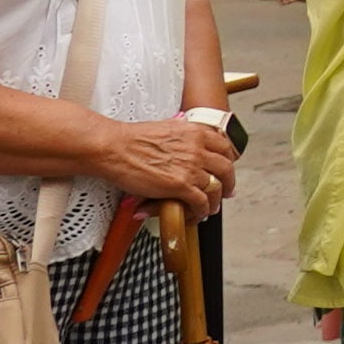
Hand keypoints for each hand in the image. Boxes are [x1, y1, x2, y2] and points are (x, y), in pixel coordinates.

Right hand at [93, 109, 238, 211]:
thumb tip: (188, 144)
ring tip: (210, 208)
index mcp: (195, 132)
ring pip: (216, 188)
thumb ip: (183, 136)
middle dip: (229, 183)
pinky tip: (195, 215)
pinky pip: (200, 203)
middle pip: (226, 169)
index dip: (228, 160)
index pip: (225, 147)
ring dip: (215, 201)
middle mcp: (197, 148)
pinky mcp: (180, 186)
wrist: (114, 147)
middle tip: (226, 192)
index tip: (225, 169)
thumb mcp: (167, 128)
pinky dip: (200, 212)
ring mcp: (190, 168)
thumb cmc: (131, 139)